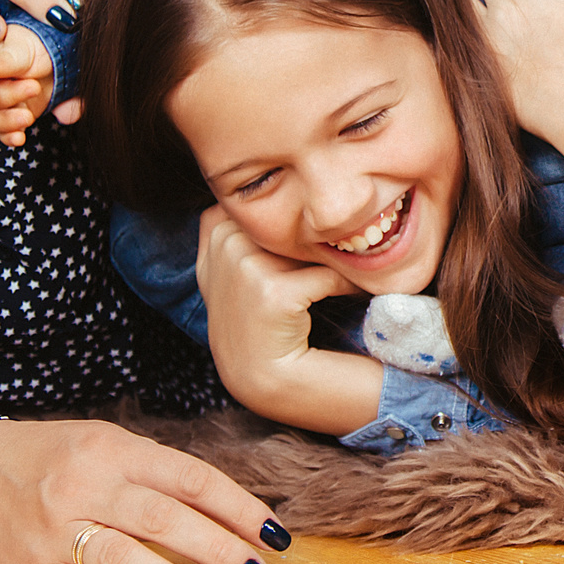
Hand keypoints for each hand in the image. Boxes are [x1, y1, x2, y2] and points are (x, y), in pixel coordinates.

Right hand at [0, 26, 56, 146]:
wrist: (63, 55)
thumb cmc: (39, 43)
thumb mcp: (25, 47)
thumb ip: (8, 58)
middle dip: (8, 96)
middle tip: (34, 87)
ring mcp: (0, 99)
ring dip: (7, 120)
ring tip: (28, 117)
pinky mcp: (12, 114)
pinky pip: (4, 131)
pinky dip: (10, 136)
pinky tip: (20, 138)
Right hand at [0, 417, 287, 563]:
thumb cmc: (60, 459)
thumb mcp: (109, 443)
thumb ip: (161, 472)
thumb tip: (232, 511)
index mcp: (113, 450)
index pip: (189, 478)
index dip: (237, 508)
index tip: (274, 535)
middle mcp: (83, 486)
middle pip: (160, 519)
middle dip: (217, 549)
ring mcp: (53, 532)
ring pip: (120, 559)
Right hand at [197, 207, 380, 434]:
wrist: (263, 376)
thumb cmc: (258, 318)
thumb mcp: (234, 271)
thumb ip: (238, 231)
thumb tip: (268, 188)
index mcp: (215, 237)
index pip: (264, 202)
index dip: (287, 222)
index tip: (301, 248)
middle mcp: (224, 248)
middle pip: (289, 223)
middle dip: (312, 241)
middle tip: (331, 259)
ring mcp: (244, 267)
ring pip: (308, 246)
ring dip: (331, 260)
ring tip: (341, 274)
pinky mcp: (271, 290)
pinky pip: (325, 273)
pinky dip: (344, 284)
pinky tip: (348, 296)